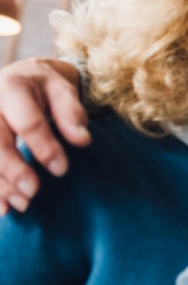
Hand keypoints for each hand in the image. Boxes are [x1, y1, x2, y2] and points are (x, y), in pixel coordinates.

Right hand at [0, 58, 89, 215]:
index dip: (45, 147)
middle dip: (14, 170)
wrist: (18, 77)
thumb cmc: (45, 87)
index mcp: (13, 88)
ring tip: (20, 205)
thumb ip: (72, 113)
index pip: (28, 122)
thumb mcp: (62, 90)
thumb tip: (83, 140)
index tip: (62, 170)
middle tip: (34, 193)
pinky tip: (1, 208)